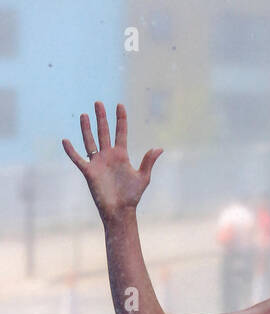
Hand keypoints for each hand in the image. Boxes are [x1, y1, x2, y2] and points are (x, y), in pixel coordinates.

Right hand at [61, 101, 162, 220]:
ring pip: (90, 141)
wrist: (120, 211)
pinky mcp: (89, 172)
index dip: (121, 119)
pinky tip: (65, 141)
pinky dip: (71, 151)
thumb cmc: (132, 196)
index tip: (120, 105)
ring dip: (87, 129)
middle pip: (104, 132)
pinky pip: (78, 159)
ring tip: (84, 115)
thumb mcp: (143, 177)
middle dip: (102, 118)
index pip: (121, 132)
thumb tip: (159, 148)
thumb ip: (148, 161)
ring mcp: (98, 163)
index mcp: (121, 155)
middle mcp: (108, 156)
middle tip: (98, 103)